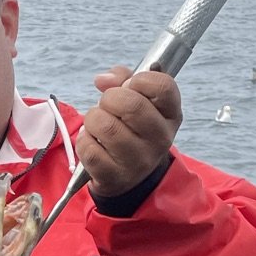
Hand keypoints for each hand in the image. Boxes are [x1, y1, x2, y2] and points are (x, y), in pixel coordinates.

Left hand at [77, 66, 181, 196]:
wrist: (128, 175)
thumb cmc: (131, 128)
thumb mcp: (136, 99)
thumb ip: (122, 79)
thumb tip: (103, 80)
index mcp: (170, 115)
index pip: (163, 86)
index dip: (140, 79)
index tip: (130, 86)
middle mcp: (160, 139)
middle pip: (131, 104)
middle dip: (109, 98)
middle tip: (107, 106)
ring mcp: (138, 161)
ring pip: (105, 125)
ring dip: (93, 119)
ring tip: (98, 125)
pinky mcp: (115, 176)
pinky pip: (89, 149)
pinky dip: (84, 140)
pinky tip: (93, 143)